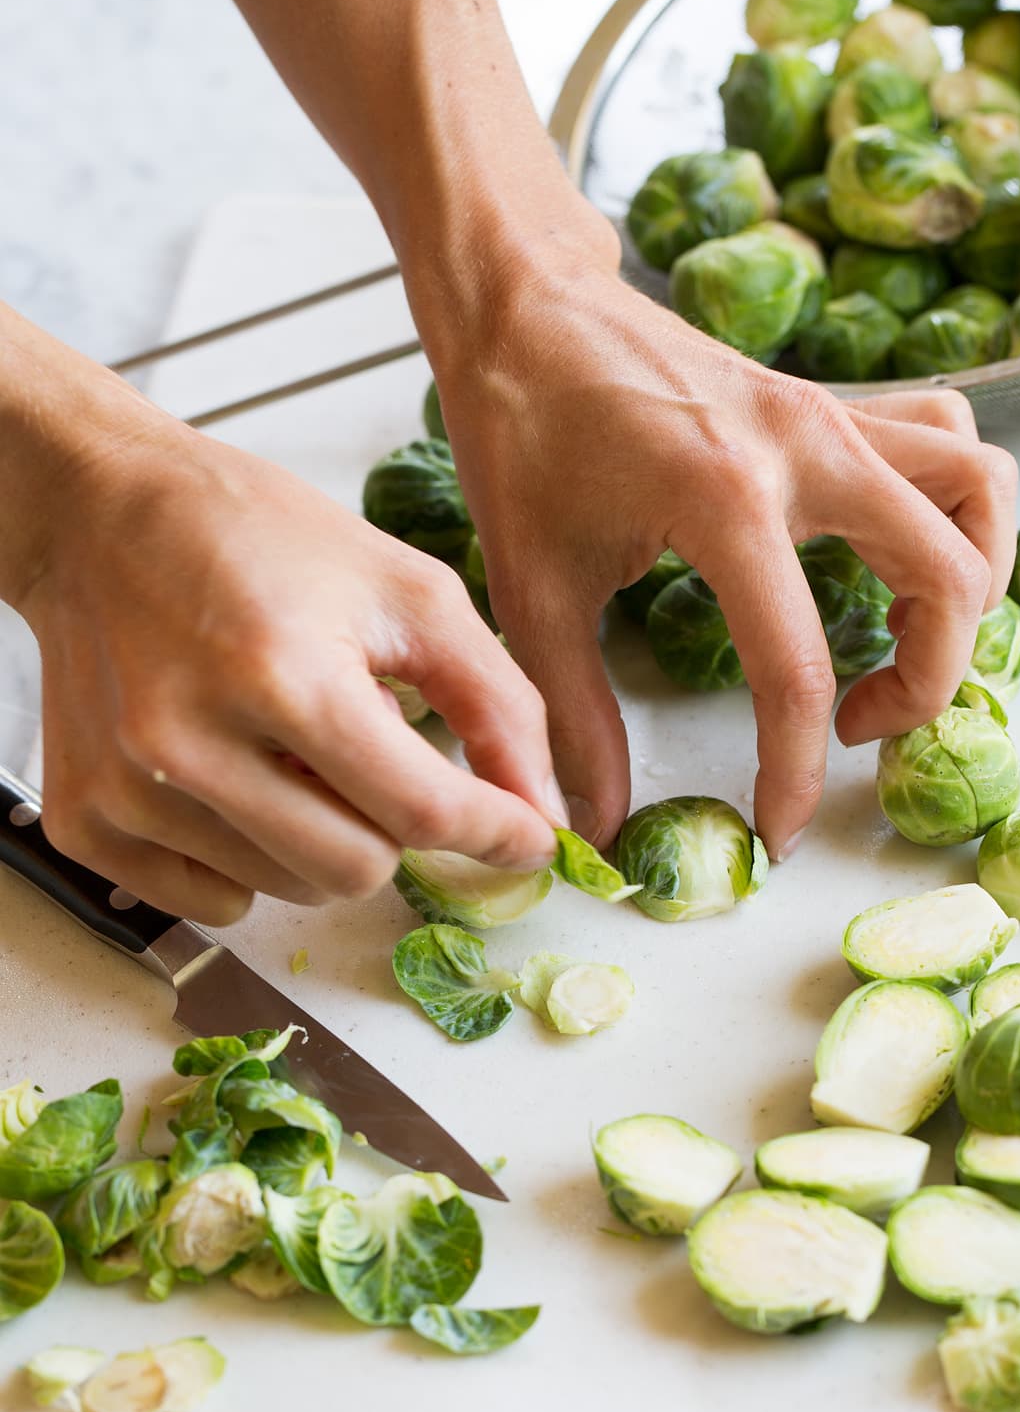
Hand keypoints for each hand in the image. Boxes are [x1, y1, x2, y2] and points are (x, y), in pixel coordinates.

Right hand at [16, 418, 562, 924]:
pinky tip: (236, 779)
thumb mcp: (405, 588)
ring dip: (318, 838)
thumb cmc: (254, 535)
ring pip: (287, 890)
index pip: (421, 811)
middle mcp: (192, 743)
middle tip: (375, 758)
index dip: (494, 833)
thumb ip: (494, 700)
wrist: (99, 511)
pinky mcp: (86, 818)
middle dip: (393, 827)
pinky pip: (211, 900)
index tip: (526, 838)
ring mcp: (129, 789)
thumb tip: (542, 813)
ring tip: (291, 749)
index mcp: (283, 674)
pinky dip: (247, 860)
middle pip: (356, 870)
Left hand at [436, 260, 1017, 859]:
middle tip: (855, 724)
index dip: (797, 774)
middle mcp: (806, 448)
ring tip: (904, 637)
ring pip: (980, 488)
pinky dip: (956, 503)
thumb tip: (595, 823)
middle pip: (949, 575)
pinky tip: (897, 554)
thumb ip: (571, 715)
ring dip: (968, 579)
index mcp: (724, 500)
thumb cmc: (520, 436)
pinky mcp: (837, 401)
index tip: (783, 829)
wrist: (526, 307)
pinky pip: (952, 437)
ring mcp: (834, 414)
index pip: (797, 670)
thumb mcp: (530, 588)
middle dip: (927, 679)